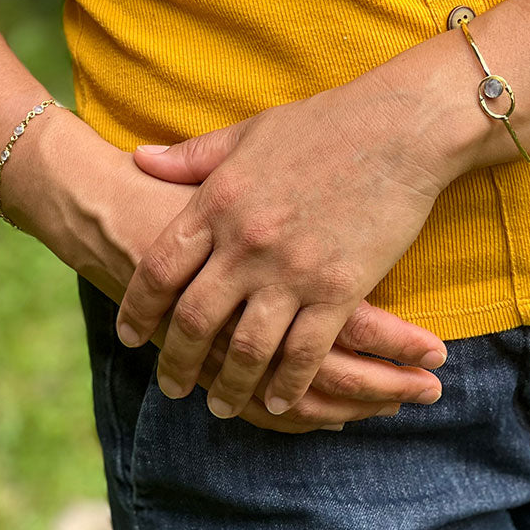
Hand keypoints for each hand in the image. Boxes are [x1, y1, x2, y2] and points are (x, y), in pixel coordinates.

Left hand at [6, 108, 446, 431]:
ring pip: (248, 347)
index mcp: (217, 202)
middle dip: (177, 361)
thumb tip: (138, 159)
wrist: (400, 127)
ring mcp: (293, 270)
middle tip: (172, 386)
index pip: (160, 269)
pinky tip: (279, 401)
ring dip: (230, 385)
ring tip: (220, 404)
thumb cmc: (325, 124)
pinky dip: (288, 384)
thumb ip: (192, 157)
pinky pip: (306, 352)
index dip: (139, 309)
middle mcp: (247, 242)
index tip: (129, 336)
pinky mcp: (340, 288)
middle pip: (195, 319)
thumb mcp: (249, 134)